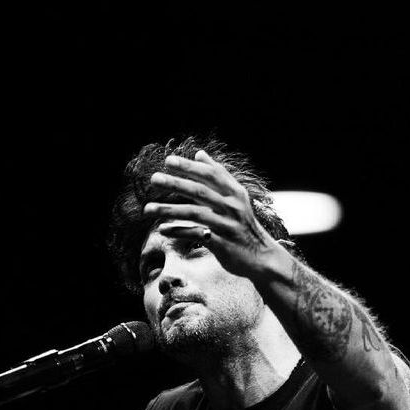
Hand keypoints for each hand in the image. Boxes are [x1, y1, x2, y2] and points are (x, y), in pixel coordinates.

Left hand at [144, 150, 278, 277]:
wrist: (261, 256)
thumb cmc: (243, 224)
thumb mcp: (236, 197)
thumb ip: (218, 175)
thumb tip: (199, 153)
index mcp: (234, 192)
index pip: (210, 175)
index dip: (190, 167)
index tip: (168, 161)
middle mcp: (232, 207)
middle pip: (200, 192)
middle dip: (176, 184)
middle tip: (154, 179)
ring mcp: (227, 226)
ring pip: (195, 214)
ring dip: (169, 210)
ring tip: (147, 209)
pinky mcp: (223, 244)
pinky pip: (197, 235)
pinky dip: (178, 232)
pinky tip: (162, 229)